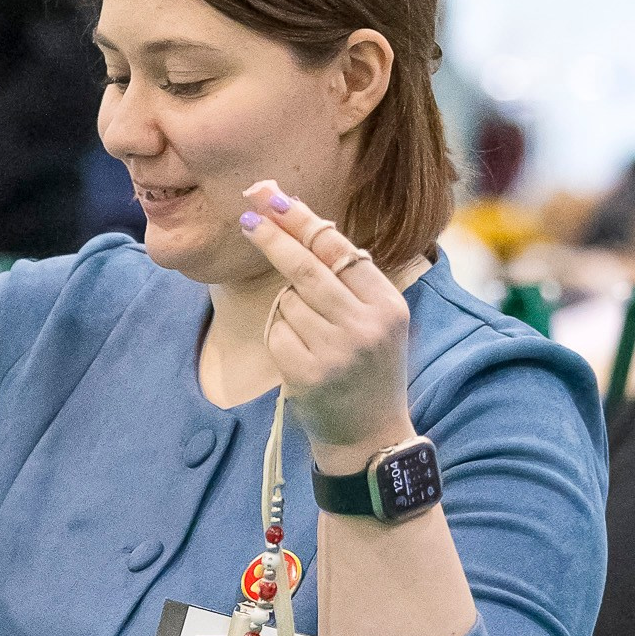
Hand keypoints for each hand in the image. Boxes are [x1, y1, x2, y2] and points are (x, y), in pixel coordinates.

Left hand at [239, 183, 411, 465]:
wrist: (370, 437)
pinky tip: (301, 358)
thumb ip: (349, 281)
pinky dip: (279, 337)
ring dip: (287, 309)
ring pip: (286, 301)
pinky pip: (276, 333)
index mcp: (387, 305)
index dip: (303, 221)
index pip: (338, 249)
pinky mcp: (308, 374)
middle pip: (306, 267)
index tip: (273, 198)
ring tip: (313, 338)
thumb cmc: (368, 369)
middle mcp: (365, 325)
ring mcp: (336, 351)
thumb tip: (304, 225)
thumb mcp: (377, 322)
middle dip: (273, 239)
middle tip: (247, 218)